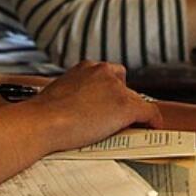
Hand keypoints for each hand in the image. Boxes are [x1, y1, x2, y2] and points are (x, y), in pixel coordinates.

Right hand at [27, 61, 162, 151]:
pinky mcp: (125, 106)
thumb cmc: (43, 114)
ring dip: (133, 112)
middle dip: (121, 100)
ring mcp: (116, 89)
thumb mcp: (58, 93)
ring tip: (130, 126)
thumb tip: (77, 107)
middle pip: (124, 86)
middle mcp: (103, 72)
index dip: (111, 91)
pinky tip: (152, 127)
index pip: (108, 75)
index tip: (108, 103)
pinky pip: (149, 112)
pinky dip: (152, 120)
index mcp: (86, 67)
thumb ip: (74, 94)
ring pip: (135, 99)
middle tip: (115, 118)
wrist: (43, 122)